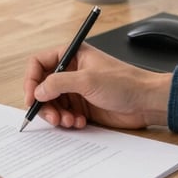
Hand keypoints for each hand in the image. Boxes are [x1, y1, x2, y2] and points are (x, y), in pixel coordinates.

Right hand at [24, 43, 171, 129]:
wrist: (147, 102)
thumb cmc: (124, 82)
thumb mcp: (88, 80)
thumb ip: (59, 83)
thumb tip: (37, 91)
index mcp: (71, 55)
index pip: (39, 63)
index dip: (31, 80)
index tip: (31, 98)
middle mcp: (71, 71)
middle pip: (43, 86)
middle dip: (44, 103)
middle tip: (52, 117)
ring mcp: (76, 89)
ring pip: (52, 103)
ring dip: (56, 115)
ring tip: (69, 121)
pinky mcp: (83, 106)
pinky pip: (64, 114)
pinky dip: (68, 121)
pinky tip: (80, 122)